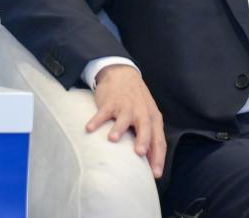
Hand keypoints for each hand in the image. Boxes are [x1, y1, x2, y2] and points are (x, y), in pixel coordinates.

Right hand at [85, 64, 165, 178]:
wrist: (122, 74)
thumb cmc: (136, 102)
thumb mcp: (147, 116)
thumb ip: (148, 136)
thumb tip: (150, 163)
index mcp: (152, 118)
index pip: (158, 139)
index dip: (158, 156)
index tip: (156, 174)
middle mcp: (141, 111)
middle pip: (145, 126)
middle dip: (143, 140)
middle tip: (139, 153)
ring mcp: (125, 105)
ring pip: (124, 117)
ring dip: (118, 128)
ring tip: (112, 139)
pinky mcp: (110, 102)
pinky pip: (103, 112)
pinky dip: (96, 120)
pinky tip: (90, 128)